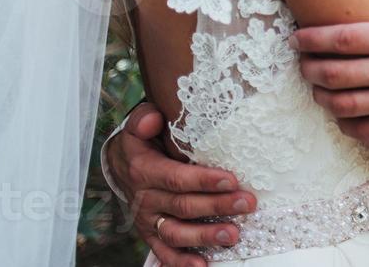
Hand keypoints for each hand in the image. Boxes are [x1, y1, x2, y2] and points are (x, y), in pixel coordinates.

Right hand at [107, 103, 254, 266]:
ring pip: (176, 233)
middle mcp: (146, 199)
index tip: (232, 179)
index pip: (177, 178)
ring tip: (234, 236)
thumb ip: (145, 120)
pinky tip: (203, 266)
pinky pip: (164, 253)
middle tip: (248, 204)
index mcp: (145, 171)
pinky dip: (181, 262)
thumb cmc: (142, 140)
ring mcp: (148, 220)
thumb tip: (154, 118)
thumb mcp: (139, 125)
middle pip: (184, 206)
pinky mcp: (151, 234)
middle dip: (218, 206)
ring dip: (205, 237)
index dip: (204, 180)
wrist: (120, 164)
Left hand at [293, 0, 368, 140]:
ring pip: (344, 103)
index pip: (345, 38)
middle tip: (301, 62)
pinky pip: (363, 129)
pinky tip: (340, 112)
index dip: (314, 39)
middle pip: (336, 73)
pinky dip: (344, 122)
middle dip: (309, 68)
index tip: (297, 38)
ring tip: (316, 87)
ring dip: (321, 96)